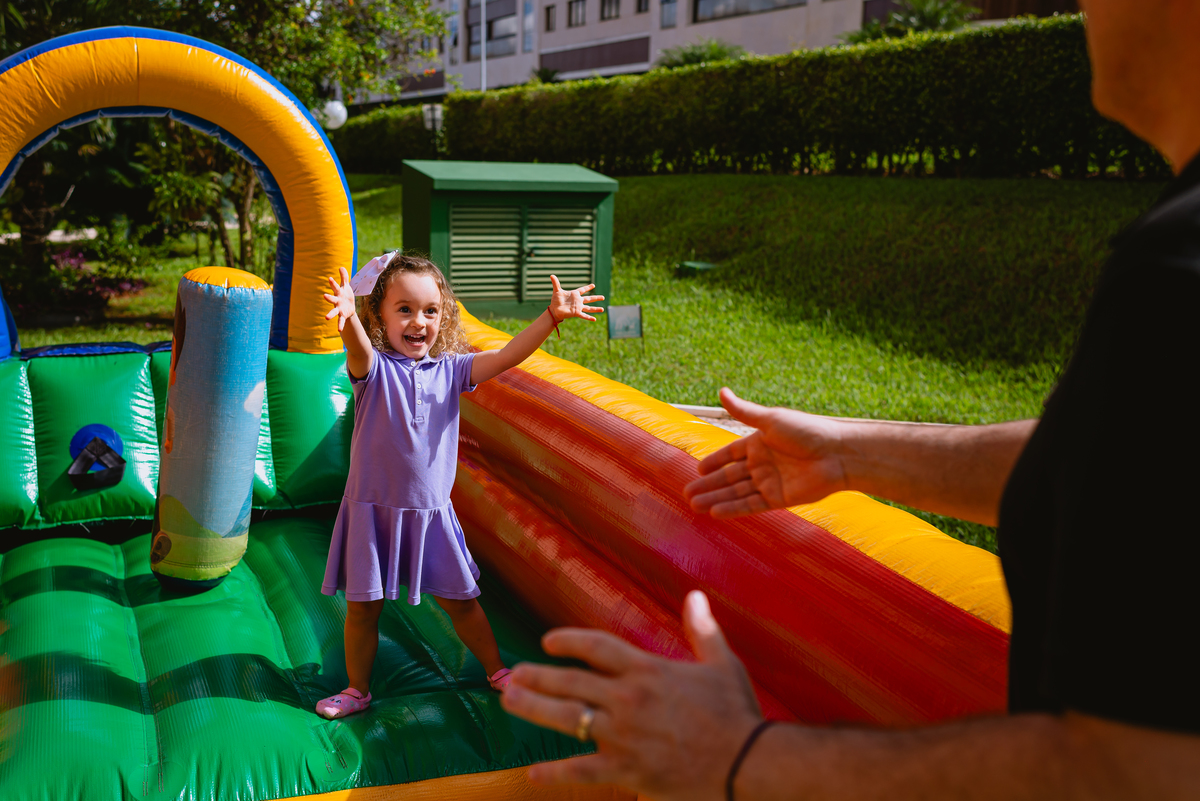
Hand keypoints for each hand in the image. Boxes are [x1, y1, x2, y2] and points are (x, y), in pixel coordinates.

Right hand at [323, 267, 355, 330]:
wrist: (350, 307)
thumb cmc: (346, 295)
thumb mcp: (346, 286)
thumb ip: (344, 277)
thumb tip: (341, 267)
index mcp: (339, 293)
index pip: (336, 287)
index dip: (333, 283)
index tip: (330, 278)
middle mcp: (337, 301)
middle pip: (332, 299)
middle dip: (329, 297)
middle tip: (324, 296)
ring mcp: (339, 309)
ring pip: (334, 311)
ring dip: (330, 314)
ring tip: (326, 317)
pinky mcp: (343, 315)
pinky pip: (341, 320)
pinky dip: (340, 325)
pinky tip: (339, 330)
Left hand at [501, 591, 762, 800]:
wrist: (747, 762)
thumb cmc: (736, 712)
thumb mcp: (722, 663)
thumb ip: (702, 629)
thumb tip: (695, 595)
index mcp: (648, 670)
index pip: (597, 646)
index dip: (569, 640)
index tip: (548, 641)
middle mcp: (629, 698)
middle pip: (571, 680)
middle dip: (538, 676)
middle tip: (514, 673)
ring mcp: (623, 735)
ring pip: (566, 718)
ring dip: (534, 708)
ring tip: (510, 701)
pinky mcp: (627, 769)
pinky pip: (582, 771)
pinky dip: (555, 773)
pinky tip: (532, 773)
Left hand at [549, 275, 604, 321]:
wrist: (554, 310)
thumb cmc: (555, 301)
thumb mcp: (557, 291)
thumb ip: (556, 283)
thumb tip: (551, 275)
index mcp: (574, 294)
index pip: (583, 290)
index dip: (587, 287)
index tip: (593, 285)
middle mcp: (578, 301)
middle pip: (589, 299)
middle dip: (596, 298)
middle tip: (603, 297)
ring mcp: (578, 307)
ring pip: (589, 308)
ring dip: (596, 309)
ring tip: (603, 309)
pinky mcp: (576, 313)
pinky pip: (584, 315)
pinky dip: (589, 317)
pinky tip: (594, 319)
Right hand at [684, 387, 848, 517]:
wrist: (837, 454)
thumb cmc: (807, 430)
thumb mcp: (771, 419)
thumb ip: (743, 411)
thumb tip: (721, 391)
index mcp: (759, 442)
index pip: (730, 454)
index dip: (713, 462)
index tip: (696, 470)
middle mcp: (762, 463)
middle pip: (730, 476)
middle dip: (709, 485)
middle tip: (687, 493)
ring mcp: (770, 482)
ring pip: (737, 492)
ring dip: (716, 498)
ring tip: (694, 505)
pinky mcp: (779, 499)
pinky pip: (751, 505)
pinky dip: (733, 509)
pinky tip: (716, 512)